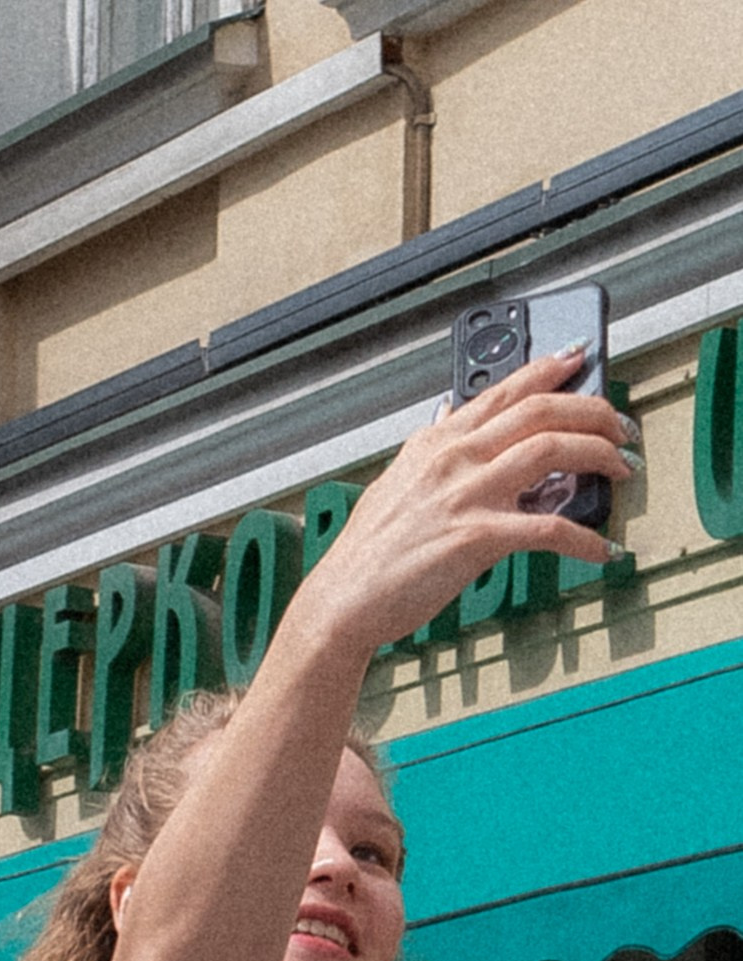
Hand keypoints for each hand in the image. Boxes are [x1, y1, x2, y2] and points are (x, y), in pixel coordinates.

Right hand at [299, 352, 634, 658]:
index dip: (550, 367)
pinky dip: (585, 539)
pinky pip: (548, 528)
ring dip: (599, 455)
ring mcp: (467, 495)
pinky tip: (603, 550)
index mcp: (437, 441)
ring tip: (622, 469)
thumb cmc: (366, 555)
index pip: (505, 389)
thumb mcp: (396, 483)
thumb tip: (446, 412)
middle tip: (619, 425)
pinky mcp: (477, 538)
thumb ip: (429, 446)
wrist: (341, 601)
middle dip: (593, 410)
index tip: (580, 356)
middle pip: (541, 410)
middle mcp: (455, 458)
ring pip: (552, 450)